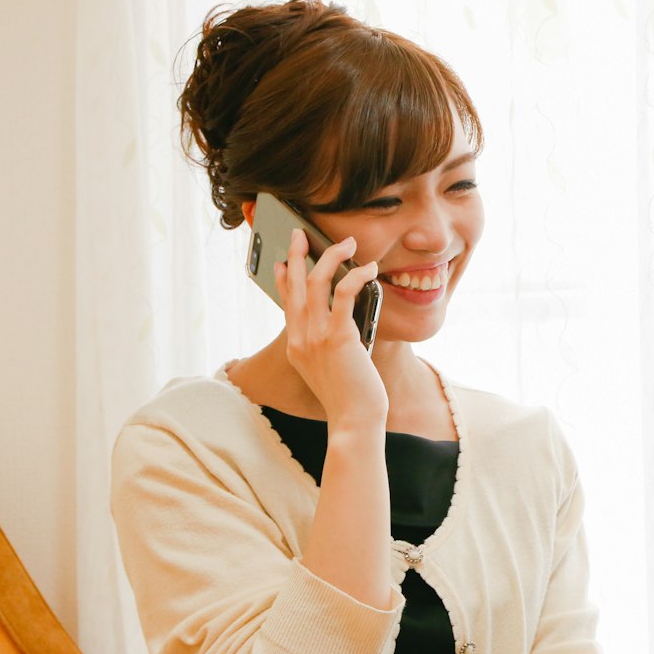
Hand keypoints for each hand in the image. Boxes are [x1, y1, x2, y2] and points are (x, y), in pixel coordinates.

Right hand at [274, 228, 387, 425]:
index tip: (285, 262)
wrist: (354, 420)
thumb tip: (344, 317)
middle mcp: (300, 338)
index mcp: (296, 346)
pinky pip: (342, 295)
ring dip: (330, 257)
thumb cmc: (350, 395)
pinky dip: (355, 276)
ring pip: (316, 283)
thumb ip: (330, 342)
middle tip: (300, 233)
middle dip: (298, 255)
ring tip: (347, 243)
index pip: (287, 304)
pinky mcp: (337, 337)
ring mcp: (315, 337)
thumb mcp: (331, 366)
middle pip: (295, 286)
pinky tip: (368, 269)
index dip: (285, 280)